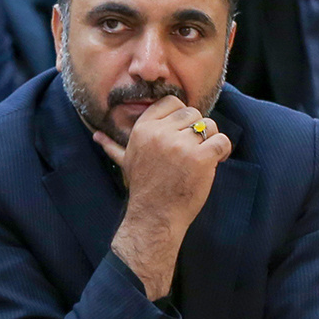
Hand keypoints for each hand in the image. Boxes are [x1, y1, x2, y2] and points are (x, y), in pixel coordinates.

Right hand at [101, 97, 230, 302]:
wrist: (155, 217)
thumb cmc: (143, 189)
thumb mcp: (125, 162)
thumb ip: (113, 146)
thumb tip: (95, 135)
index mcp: (143, 128)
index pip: (172, 102)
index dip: (181, 116)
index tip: (180, 134)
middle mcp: (161, 133)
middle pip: (193, 112)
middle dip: (196, 129)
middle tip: (192, 149)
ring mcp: (181, 146)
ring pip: (209, 125)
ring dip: (210, 139)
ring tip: (203, 156)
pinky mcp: (200, 159)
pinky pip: (222, 141)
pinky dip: (223, 150)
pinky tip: (216, 160)